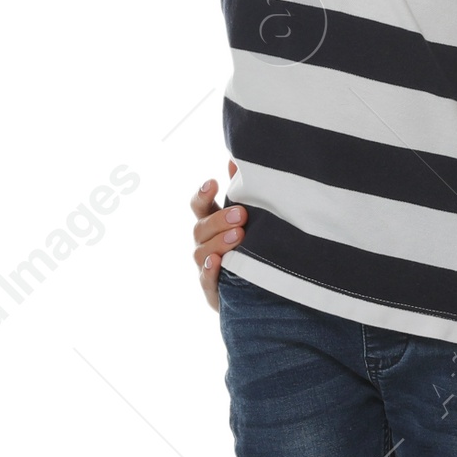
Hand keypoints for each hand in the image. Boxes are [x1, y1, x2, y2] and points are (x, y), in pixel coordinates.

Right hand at [191, 159, 243, 309]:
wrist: (257, 295)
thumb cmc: (249, 249)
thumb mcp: (249, 220)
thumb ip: (241, 192)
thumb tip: (236, 161)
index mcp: (212, 224)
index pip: (200, 206)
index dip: (203, 195)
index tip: (214, 183)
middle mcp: (204, 244)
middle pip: (201, 228)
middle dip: (219, 220)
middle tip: (241, 215)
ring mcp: (206, 267)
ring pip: (202, 252)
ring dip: (218, 242)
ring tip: (238, 236)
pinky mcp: (212, 290)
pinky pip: (206, 279)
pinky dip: (210, 270)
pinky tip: (218, 262)